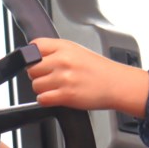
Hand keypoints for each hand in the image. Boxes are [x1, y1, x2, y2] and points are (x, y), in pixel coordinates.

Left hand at [28, 38, 148, 117]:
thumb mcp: (77, 51)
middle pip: (31, 68)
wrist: (117, 84)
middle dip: (37, 75)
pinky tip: (57, 97)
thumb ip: (56, 51)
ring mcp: (64, 78)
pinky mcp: (66, 95)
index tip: (37, 63)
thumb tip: (35, 57)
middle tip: (49, 78)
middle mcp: (63, 61)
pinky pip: (42, 99)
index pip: (35, 47)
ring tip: (56, 88)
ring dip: (43, 89)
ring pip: (35, 85)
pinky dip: (46, 100)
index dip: (32, 57)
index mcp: (64, 47)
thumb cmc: (100, 70)